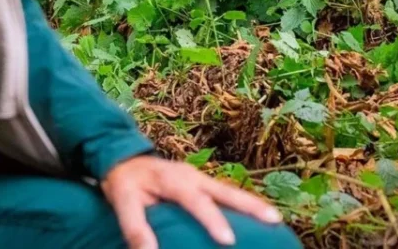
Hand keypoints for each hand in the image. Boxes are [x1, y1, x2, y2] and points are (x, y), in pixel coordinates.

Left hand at [101, 155, 281, 248]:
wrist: (124, 158)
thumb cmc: (125, 183)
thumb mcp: (122, 202)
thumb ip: (135, 227)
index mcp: (174, 179)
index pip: (195, 200)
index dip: (212, 219)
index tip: (228, 239)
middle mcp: (192, 176)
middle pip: (225, 190)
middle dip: (250, 205)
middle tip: (273, 219)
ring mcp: (200, 179)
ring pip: (230, 192)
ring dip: (252, 204)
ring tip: (275, 220)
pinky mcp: (202, 185)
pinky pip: (226, 195)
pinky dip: (243, 205)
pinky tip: (257, 218)